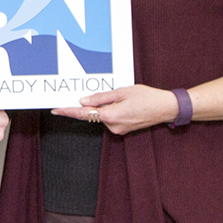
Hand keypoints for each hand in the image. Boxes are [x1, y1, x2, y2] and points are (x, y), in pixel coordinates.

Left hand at [53, 85, 178, 135]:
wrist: (166, 108)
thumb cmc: (147, 97)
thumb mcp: (122, 92)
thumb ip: (101, 97)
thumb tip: (83, 101)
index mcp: (111, 115)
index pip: (84, 114)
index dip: (68, 111)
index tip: (55, 109)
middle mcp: (113, 126)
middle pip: (93, 114)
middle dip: (93, 104)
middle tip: (105, 94)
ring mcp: (118, 130)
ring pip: (102, 116)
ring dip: (105, 107)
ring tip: (124, 98)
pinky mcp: (123, 130)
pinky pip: (110, 119)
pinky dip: (111, 111)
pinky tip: (124, 104)